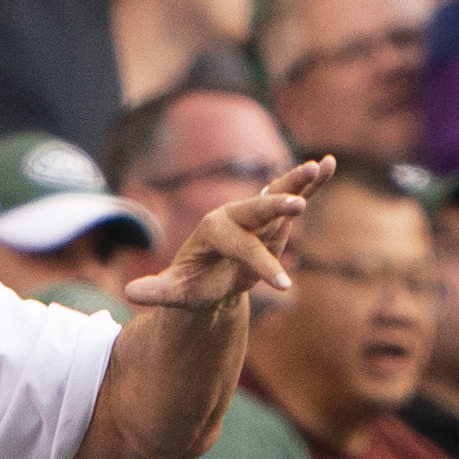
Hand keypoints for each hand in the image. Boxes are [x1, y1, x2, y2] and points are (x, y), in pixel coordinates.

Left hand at [125, 156, 332, 309]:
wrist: (206, 273)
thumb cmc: (191, 284)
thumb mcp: (174, 291)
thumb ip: (157, 291)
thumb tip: (130, 294)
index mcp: (213, 231)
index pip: (241, 247)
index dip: (259, 265)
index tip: (282, 287)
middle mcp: (234, 216)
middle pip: (257, 210)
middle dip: (276, 207)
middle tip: (296, 208)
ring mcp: (254, 213)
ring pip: (277, 193)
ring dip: (298, 182)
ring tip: (321, 167)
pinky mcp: (272, 215)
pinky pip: (293, 195)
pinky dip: (312, 183)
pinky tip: (329, 164)